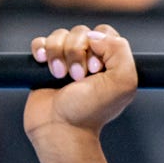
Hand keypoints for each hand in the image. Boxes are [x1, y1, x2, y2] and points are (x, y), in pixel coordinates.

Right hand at [23, 24, 137, 144]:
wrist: (61, 130)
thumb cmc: (92, 110)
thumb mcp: (123, 81)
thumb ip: (120, 50)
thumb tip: (94, 35)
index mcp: (110, 62)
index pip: (104, 32)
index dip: (99, 44)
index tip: (97, 71)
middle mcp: (89, 59)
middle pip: (80, 32)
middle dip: (77, 52)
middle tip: (78, 78)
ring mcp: (65, 62)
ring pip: (59, 35)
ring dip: (59, 53)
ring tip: (60, 76)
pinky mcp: (44, 66)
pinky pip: (40, 42)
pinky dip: (41, 48)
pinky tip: (43, 62)